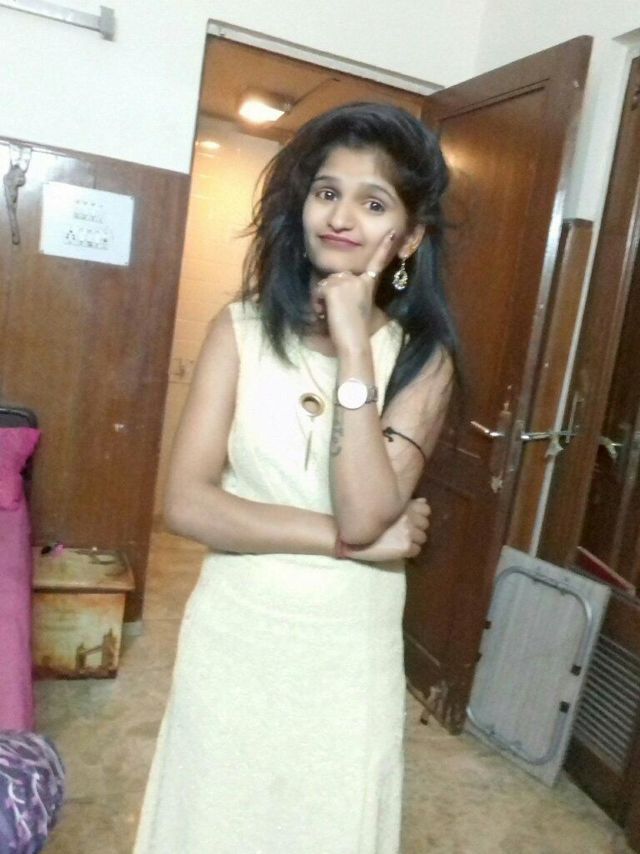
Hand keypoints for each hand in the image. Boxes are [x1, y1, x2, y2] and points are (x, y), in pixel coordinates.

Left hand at [313, 230, 395, 352]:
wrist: (354, 341)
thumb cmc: (355, 331)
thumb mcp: (357, 307)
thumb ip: (350, 293)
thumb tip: (332, 287)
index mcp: (368, 284)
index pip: (377, 262)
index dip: (384, 246)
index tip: (392, 232)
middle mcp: (359, 279)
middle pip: (336, 277)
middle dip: (330, 293)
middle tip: (339, 313)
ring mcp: (347, 281)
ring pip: (325, 284)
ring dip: (323, 300)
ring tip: (334, 314)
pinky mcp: (334, 287)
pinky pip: (318, 291)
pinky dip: (318, 304)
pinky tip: (328, 314)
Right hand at [341, 497, 430, 562]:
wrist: (352, 535)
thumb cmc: (365, 518)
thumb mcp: (386, 506)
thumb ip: (406, 503)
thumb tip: (424, 502)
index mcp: (404, 506)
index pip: (426, 510)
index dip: (419, 515)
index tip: (410, 519)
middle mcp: (409, 518)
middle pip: (425, 524)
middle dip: (417, 528)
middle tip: (404, 531)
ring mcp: (408, 533)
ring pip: (422, 538)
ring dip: (414, 540)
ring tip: (401, 541)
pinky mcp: (405, 547)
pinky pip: (416, 550)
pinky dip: (410, 551)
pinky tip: (399, 549)